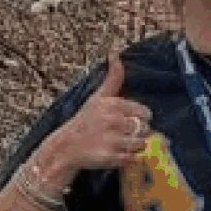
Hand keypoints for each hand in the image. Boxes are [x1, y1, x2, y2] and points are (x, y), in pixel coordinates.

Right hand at [44, 51, 150, 179]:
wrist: (66, 147)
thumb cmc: (85, 120)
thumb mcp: (98, 96)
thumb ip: (113, 77)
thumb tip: (114, 52)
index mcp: (112, 104)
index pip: (144, 112)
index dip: (141, 118)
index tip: (131, 121)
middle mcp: (113, 120)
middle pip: (145, 128)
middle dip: (138, 132)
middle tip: (124, 134)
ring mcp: (112, 140)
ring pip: (141, 143)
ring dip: (135, 146)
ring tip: (121, 144)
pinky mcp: (111, 158)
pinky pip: (134, 158)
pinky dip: (129, 158)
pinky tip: (117, 154)